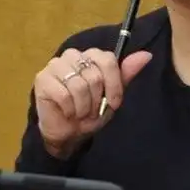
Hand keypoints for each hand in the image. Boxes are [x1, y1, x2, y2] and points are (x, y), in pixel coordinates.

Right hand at [33, 47, 151, 158]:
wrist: (69, 133)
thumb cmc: (90, 112)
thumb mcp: (113, 95)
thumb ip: (126, 74)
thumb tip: (146, 55)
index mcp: (91, 56)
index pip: (108, 60)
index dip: (114, 84)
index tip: (114, 102)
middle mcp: (73, 55)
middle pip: (95, 75)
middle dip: (96, 100)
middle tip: (91, 109)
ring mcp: (55, 65)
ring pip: (79, 85)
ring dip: (83, 106)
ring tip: (80, 112)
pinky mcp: (42, 79)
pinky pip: (63, 94)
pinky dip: (69, 109)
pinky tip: (67, 112)